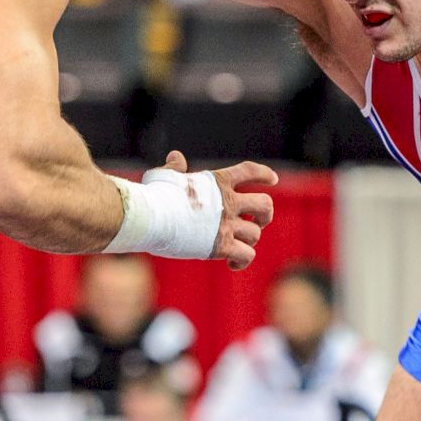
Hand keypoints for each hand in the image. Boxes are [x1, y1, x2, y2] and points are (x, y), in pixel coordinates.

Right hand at [161, 150, 277, 270]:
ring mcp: (227, 224)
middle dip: (265, 215)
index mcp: (217, 181)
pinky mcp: (221, 245)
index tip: (273, 180)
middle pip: (265, 205)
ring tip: (236, 245)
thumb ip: (175, 168)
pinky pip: (247, 256)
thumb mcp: (164, 176)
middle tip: (256, 222)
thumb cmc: (151, 197)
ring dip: (249, 241)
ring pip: (256, 233)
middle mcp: (228, 201)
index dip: (264, 174)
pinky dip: (241, 261)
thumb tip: (176, 157)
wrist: (147, 217)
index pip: (249, 171)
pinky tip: (231, 264)